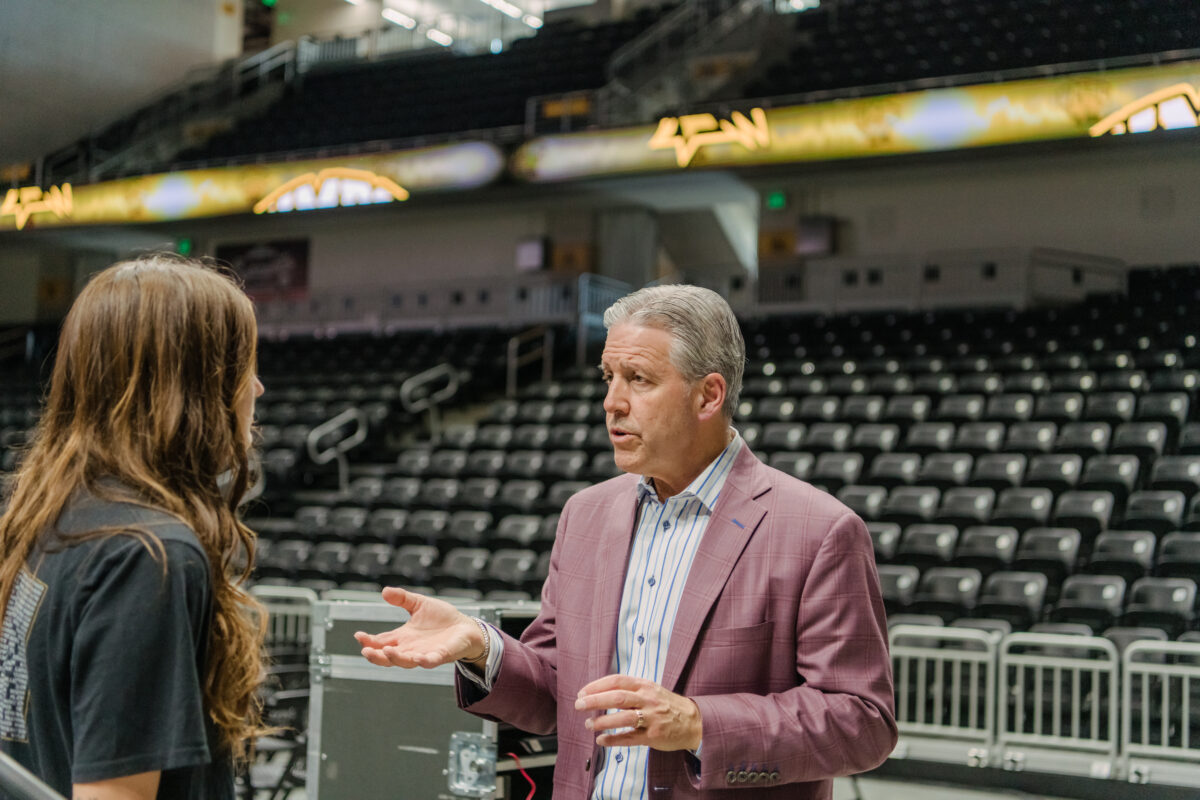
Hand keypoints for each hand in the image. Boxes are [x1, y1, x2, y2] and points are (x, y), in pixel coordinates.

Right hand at [353, 587, 484, 668]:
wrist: (466, 627)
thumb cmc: (442, 618)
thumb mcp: (419, 604)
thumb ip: (402, 598)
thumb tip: (385, 591)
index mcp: (403, 638)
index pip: (381, 642)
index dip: (369, 641)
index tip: (359, 635)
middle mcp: (411, 649)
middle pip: (389, 656)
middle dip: (376, 656)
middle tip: (365, 651)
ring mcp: (425, 653)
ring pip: (407, 661)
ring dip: (396, 658)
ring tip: (387, 652)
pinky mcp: (442, 655)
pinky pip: (432, 660)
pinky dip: (425, 660)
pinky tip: (419, 658)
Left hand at [574, 675, 701, 751]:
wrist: (693, 721)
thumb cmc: (666, 705)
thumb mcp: (650, 689)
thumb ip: (629, 689)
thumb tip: (600, 692)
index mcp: (644, 685)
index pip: (617, 681)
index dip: (597, 686)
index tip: (582, 692)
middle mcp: (647, 700)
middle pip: (618, 697)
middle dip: (595, 701)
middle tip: (579, 705)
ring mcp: (651, 718)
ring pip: (623, 717)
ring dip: (602, 721)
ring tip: (588, 725)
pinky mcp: (653, 736)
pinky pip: (630, 738)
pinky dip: (614, 739)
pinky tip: (601, 740)